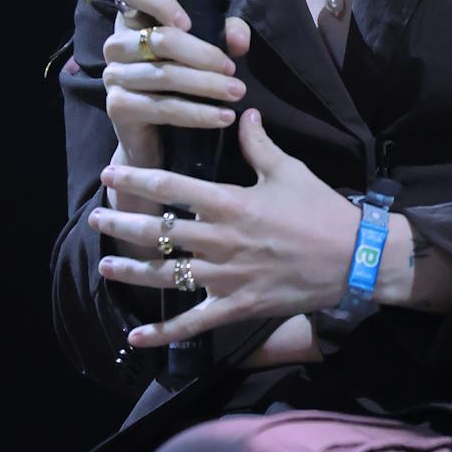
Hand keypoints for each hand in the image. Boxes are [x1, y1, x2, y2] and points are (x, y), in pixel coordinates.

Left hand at [88, 108, 360, 349]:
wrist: (354, 258)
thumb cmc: (321, 211)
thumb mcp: (289, 171)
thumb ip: (259, 145)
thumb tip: (244, 114)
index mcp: (231, 204)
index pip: (171, 188)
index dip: (137, 180)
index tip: (111, 174)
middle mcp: (221, 240)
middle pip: (159, 231)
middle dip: (123, 223)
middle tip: (96, 216)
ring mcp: (226, 277)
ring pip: (167, 275)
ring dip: (132, 271)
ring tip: (105, 264)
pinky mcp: (236, 307)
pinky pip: (192, 323)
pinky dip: (163, 334)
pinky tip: (137, 338)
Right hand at [101, 0, 250, 170]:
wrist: (157, 139)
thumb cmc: (180, 86)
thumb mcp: (205, 53)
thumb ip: (224, 35)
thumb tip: (238, 40)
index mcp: (133, 20)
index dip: (158, 0)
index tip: (189, 23)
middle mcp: (116, 44)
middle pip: (159, 39)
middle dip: (204, 55)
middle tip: (233, 71)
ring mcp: (113, 76)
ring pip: (164, 74)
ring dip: (206, 85)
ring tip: (236, 93)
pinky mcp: (118, 107)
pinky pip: (163, 107)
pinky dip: (197, 113)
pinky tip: (221, 118)